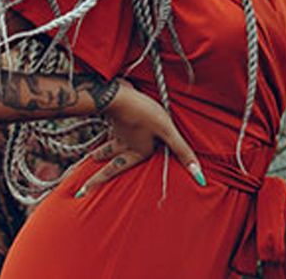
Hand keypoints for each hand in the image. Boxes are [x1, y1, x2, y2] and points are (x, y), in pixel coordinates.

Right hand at [73, 78, 204, 197]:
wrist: (118, 94)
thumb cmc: (143, 114)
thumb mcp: (167, 131)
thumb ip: (182, 151)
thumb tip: (199, 176)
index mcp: (137, 151)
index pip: (121, 169)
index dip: (102, 179)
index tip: (86, 191)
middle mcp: (125, 144)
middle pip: (110, 164)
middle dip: (99, 176)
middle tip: (85, 186)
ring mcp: (117, 130)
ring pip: (108, 145)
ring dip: (101, 153)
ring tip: (93, 157)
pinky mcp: (115, 116)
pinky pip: (110, 129)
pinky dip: (106, 132)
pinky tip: (108, 128)